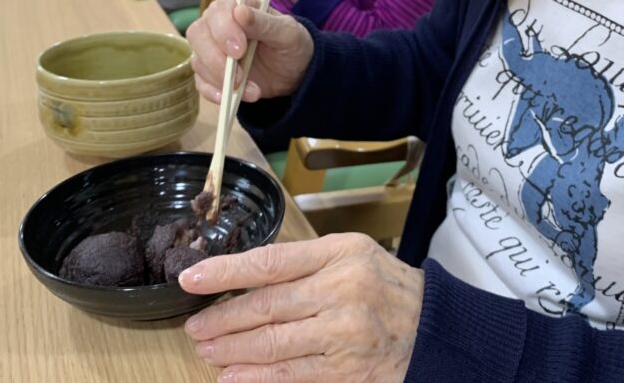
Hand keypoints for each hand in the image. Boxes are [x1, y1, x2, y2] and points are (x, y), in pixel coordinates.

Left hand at [180, 233, 422, 382]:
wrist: (432, 325)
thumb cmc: (384, 284)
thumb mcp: (351, 253)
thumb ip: (305, 262)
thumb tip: (246, 275)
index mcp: (339, 254)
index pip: (272, 261)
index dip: (226, 271)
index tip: (192, 278)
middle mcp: (341, 290)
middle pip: (267, 305)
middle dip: (222, 318)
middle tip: (194, 327)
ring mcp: (343, 331)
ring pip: (273, 342)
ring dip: (232, 350)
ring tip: (206, 350)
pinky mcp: (345, 368)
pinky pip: (291, 373)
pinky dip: (256, 376)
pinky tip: (232, 376)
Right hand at [186, 0, 312, 103]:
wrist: (294, 72)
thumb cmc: (291, 44)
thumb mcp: (287, 33)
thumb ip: (264, 22)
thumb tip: (240, 11)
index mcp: (236, 6)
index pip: (218, 10)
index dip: (224, 30)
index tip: (239, 50)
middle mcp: (218, 24)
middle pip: (198, 34)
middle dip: (216, 57)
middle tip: (239, 75)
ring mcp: (211, 49)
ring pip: (198, 60)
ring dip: (221, 79)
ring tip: (252, 91)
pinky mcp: (211, 73)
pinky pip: (201, 82)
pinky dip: (214, 92)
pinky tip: (231, 98)